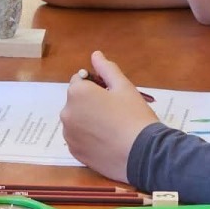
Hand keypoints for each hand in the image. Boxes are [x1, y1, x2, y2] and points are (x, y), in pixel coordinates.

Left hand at [61, 51, 158, 182]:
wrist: (142, 154)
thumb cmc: (134, 115)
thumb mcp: (124, 86)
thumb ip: (106, 69)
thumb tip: (95, 55)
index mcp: (77, 93)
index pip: (80, 80)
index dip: (96, 85)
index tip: (112, 95)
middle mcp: (67, 113)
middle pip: (76, 101)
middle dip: (90, 103)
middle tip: (115, 112)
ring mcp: (69, 135)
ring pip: (77, 120)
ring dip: (88, 120)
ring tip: (111, 129)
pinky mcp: (74, 152)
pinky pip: (78, 138)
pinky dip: (88, 138)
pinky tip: (106, 141)